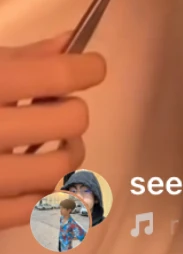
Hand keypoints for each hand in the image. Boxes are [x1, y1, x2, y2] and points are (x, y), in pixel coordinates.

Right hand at [0, 35, 105, 230]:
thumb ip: (22, 57)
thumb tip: (68, 44)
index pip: (62, 73)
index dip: (89, 67)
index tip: (90, 68)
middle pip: (71, 120)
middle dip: (72, 111)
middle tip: (58, 108)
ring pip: (58, 168)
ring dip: (64, 154)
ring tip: (48, 144)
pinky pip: (31, 209)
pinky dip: (40, 192)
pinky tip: (28, 176)